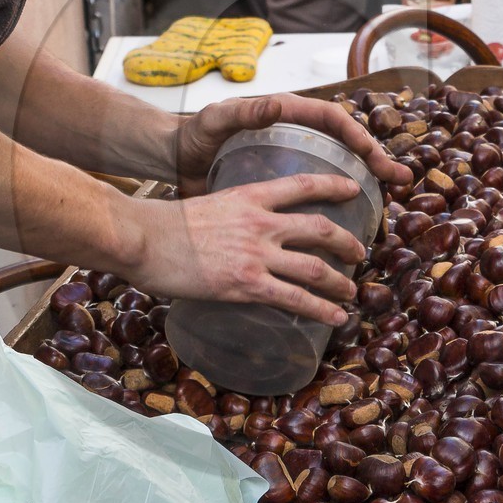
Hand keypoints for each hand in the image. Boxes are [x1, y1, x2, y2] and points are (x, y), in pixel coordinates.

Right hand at [125, 174, 365, 323]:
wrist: (142, 237)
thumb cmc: (160, 224)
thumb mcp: (204, 204)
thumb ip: (227, 216)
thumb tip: (230, 234)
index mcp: (249, 197)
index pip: (302, 185)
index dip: (333, 185)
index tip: (353, 188)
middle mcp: (261, 223)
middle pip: (320, 228)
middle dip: (346, 241)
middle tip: (359, 252)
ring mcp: (257, 254)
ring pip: (316, 267)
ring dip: (340, 281)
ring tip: (352, 292)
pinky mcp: (247, 284)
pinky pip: (296, 298)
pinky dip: (322, 310)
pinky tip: (336, 317)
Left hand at [172, 92, 411, 198]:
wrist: (175, 160)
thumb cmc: (194, 135)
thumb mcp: (216, 120)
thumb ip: (243, 112)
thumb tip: (277, 104)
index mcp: (286, 115)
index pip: (333, 120)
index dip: (359, 135)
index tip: (376, 156)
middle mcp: (295, 133)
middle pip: (345, 143)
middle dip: (375, 159)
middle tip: (401, 180)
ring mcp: (292, 159)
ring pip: (338, 168)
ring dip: (365, 183)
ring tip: (390, 202)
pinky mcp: (283, 184)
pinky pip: (318, 192)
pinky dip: (338, 205)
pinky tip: (352, 225)